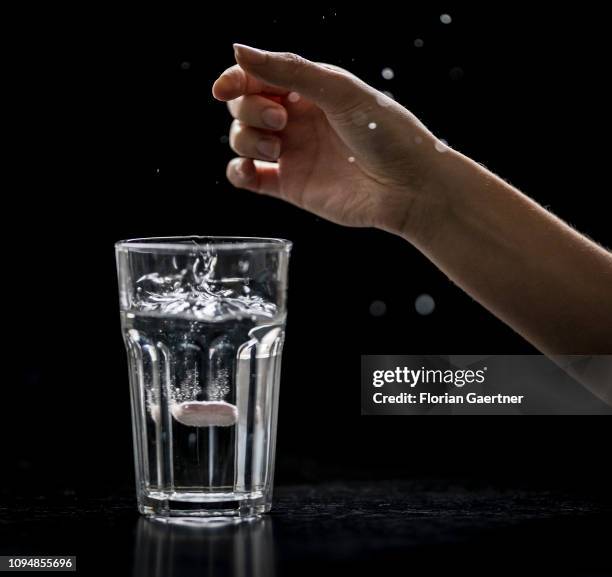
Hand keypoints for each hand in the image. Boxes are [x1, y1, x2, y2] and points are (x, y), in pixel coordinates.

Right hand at [212, 44, 443, 238]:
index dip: (236, 80)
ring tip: (277, 150)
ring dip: (247, 140)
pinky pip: (248, 178)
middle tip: (281, 119)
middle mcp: (297, 120)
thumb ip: (288, 70)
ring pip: (242, 140)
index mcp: (309, 90)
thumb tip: (238, 50)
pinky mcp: (290, 186)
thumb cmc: (386, 133)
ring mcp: (292, 154)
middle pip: (245, 107)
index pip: (257, 78)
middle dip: (250, 110)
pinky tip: (250, 170)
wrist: (408, 187)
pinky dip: (238, 172)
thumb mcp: (339, 91)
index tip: (224, 89)